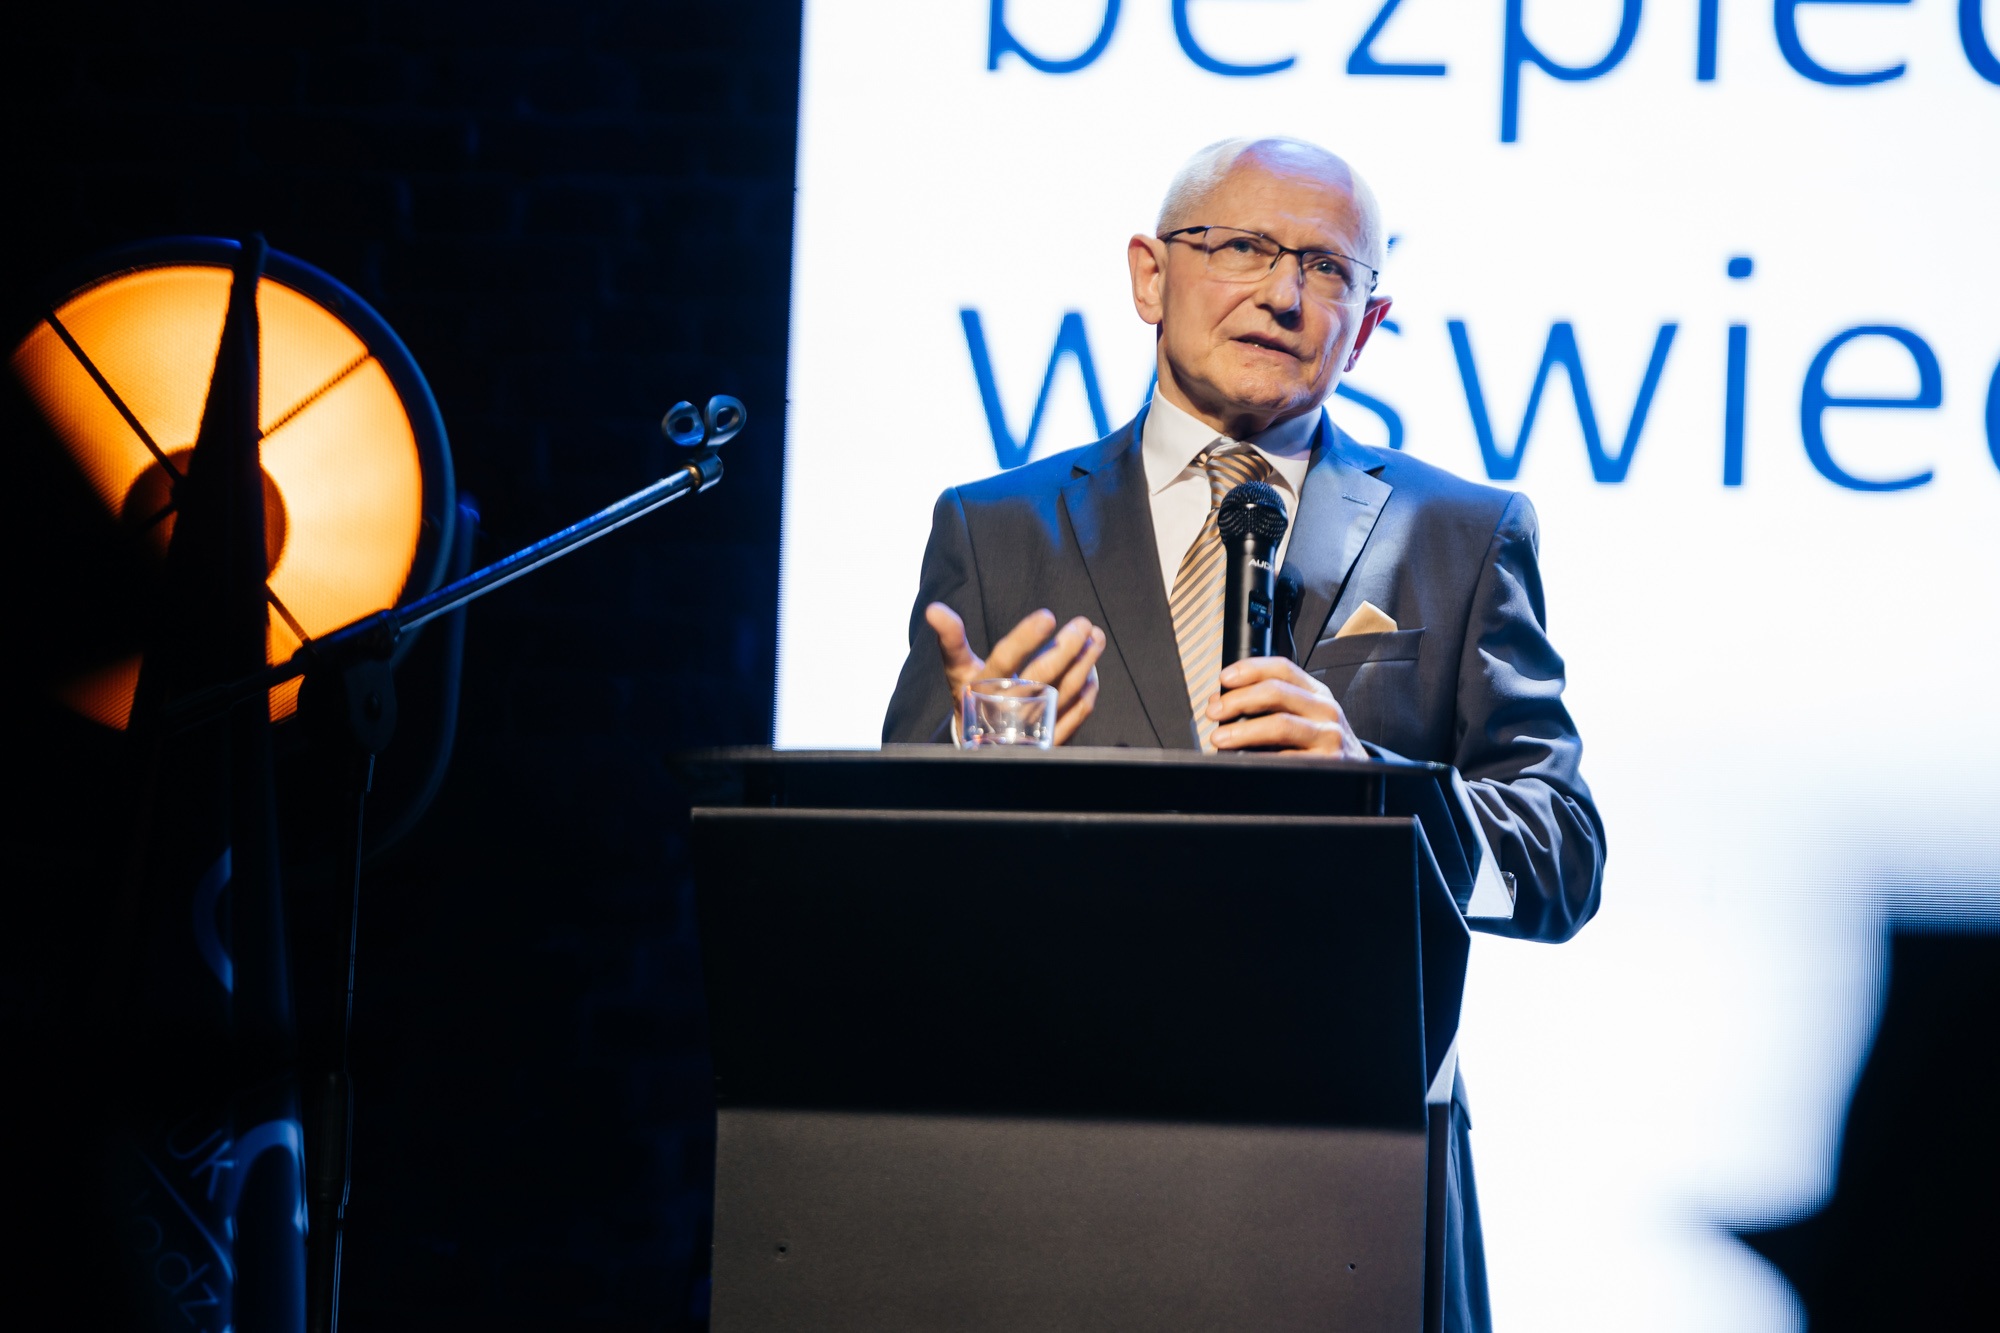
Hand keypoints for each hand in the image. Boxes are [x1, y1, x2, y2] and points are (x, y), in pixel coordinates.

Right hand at [927, 603, 1104, 745]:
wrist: (977, 746)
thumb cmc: (972, 697)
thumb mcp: (957, 670)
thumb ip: (951, 639)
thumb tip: (934, 610)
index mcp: (981, 687)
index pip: (1005, 658)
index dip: (1025, 638)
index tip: (1047, 616)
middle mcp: (1006, 708)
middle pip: (1042, 675)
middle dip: (1066, 648)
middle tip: (1084, 625)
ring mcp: (1029, 727)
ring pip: (1062, 693)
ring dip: (1083, 665)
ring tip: (1097, 639)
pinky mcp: (1045, 740)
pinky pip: (1072, 718)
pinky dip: (1086, 696)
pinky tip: (1093, 675)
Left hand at [1207, 656, 1366, 757]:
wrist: (1358, 772)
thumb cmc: (1320, 743)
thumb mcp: (1305, 716)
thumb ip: (1269, 705)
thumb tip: (1221, 703)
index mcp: (1317, 693)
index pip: (1282, 669)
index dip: (1250, 669)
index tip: (1224, 679)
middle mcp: (1325, 710)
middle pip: (1276, 693)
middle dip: (1238, 701)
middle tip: (1215, 712)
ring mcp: (1329, 737)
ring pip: (1280, 725)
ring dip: (1243, 731)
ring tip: (1220, 738)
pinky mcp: (1327, 764)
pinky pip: (1287, 759)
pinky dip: (1260, 759)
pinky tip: (1244, 759)